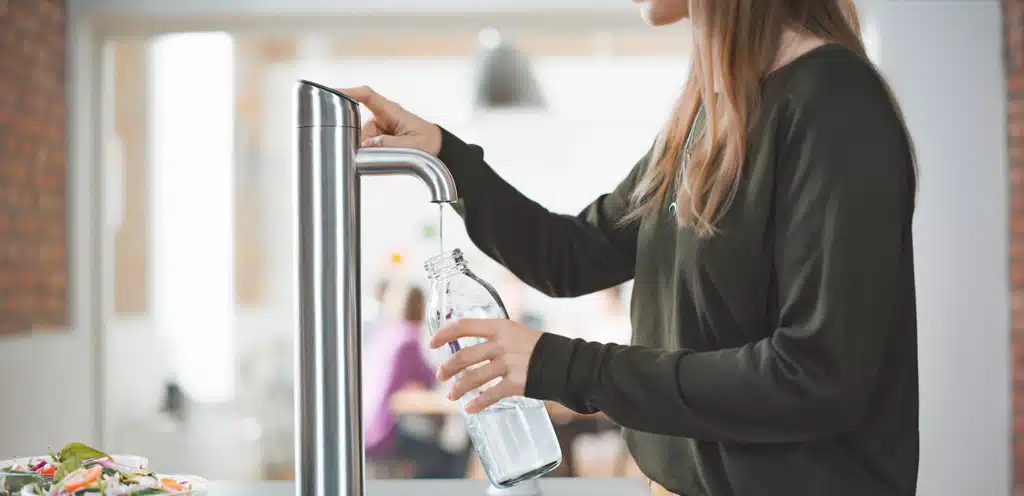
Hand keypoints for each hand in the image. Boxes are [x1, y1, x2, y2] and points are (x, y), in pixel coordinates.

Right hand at [337, 86, 442, 155]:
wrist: (436, 146)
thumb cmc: (428, 141)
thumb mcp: (413, 145)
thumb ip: (390, 144)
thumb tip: (368, 144)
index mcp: (391, 111)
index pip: (367, 95)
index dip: (349, 92)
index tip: (333, 92)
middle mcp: (382, 116)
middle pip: (357, 122)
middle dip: (356, 137)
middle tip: (366, 151)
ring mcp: (378, 126)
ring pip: (359, 137)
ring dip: (363, 149)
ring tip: (379, 156)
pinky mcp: (376, 136)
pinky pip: (364, 144)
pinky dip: (365, 152)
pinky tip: (374, 158)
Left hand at [429, 319, 543, 413]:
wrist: (567, 363)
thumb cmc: (541, 348)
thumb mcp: (518, 334)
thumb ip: (497, 339)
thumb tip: (473, 351)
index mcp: (501, 326)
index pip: (464, 325)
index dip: (444, 334)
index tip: (432, 343)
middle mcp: (502, 343)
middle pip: (464, 355)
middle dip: (448, 368)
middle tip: (441, 376)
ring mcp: (509, 363)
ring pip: (473, 378)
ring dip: (458, 388)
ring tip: (451, 395)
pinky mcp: (517, 383)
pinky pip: (491, 395)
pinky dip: (478, 404)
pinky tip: (470, 409)